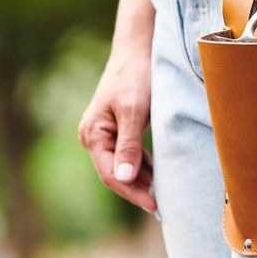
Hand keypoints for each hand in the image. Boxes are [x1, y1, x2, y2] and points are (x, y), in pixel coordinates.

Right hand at [77, 46, 156, 212]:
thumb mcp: (135, 111)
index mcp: (94, 134)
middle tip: (162, 206)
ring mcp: (106, 133)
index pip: (111, 174)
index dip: (133, 192)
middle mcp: (95, 136)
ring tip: (162, 195)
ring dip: (142, 180)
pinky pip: (130, 154)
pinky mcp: (119, 129)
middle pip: (116, 173)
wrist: (138, 51)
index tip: (155, 205)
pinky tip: (158, 175)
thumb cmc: (136, 77)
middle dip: (138, 190)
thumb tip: (124, 177)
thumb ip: (129, 144)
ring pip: (124, 165)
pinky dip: (143, 165)